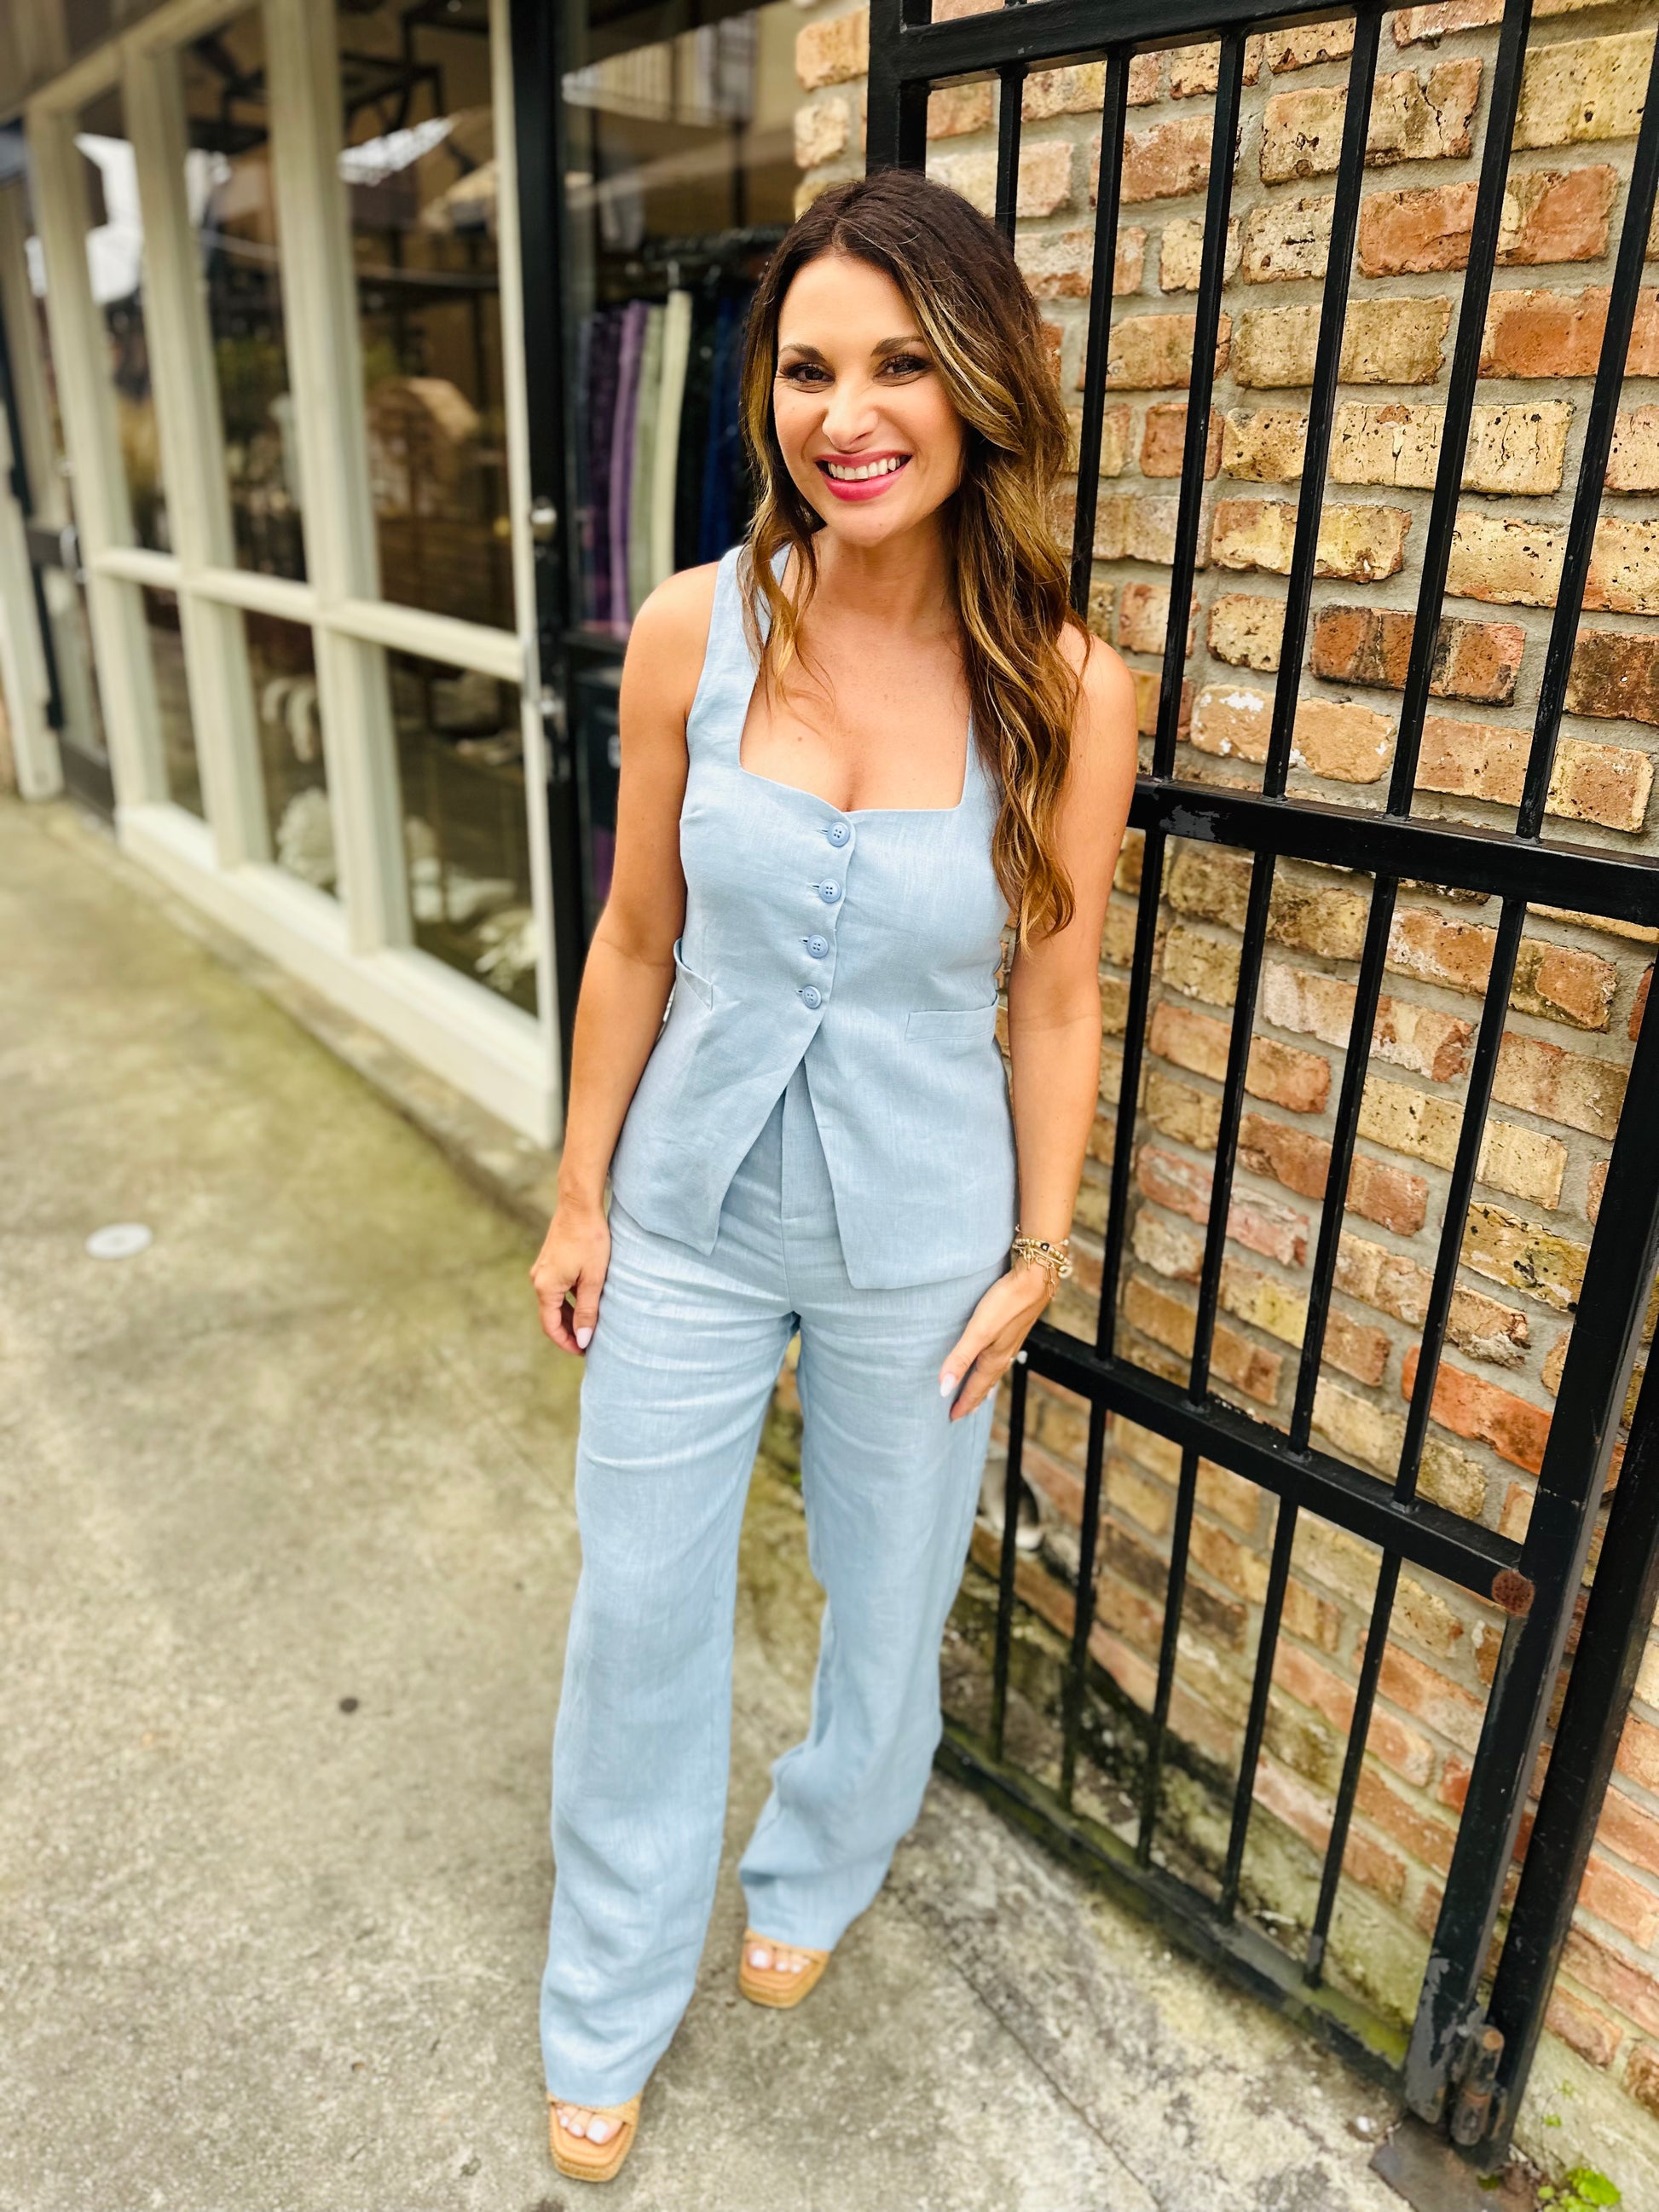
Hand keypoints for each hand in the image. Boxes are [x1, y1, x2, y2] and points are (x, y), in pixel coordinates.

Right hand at [530, 1200, 610, 1354]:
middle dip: (569, 1331)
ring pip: (554, 1302)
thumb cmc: (590, 1240)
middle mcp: (539, 1280)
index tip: (584, 1352)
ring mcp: (542, 1269)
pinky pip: (557, 1289)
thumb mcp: (593, 1279)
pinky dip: (569, 1300)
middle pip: (551, 1316)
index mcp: (546, 1287)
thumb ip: (587, 1311)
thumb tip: (583, 1340)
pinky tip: (587, 1301)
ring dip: (569, 1316)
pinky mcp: (550, 1261)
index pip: (551, 1327)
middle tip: (590, 1342)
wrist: (580, 1205)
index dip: (567, 1342)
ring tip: (591, 1324)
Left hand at [938, 1263, 1052, 1420]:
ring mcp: (1011, 1340)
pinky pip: (1000, 1355)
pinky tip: (994, 1357)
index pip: (975, 1387)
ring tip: (979, 1392)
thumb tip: (944, 1389)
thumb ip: (960, 1358)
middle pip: (986, 1382)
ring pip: (994, 1369)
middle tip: (963, 1412)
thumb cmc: (1006, 1303)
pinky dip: (992, 1366)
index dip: (963, 1403)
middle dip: (974, 1398)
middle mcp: (1004, 1353)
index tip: (952, 1418)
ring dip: (984, 1383)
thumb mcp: (978, 1332)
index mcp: (994, 1358)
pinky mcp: (1014, 1327)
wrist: (1036, 1278)